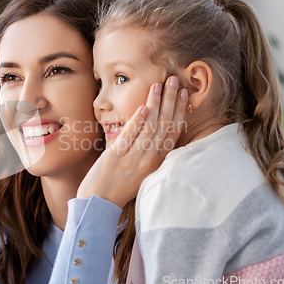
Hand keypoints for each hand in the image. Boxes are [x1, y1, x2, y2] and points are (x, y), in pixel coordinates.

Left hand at [77, 76, 187, 207]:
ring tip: (159, 85)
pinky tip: (144, 107)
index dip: (180, 111)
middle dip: (170, 101)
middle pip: (164, 125)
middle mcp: (149, 160)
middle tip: (174, 80)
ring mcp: (133, 158)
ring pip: (149, 127)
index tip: (184, 94)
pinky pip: (130, 136)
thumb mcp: (142, 172)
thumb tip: (156, 131)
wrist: (99, 203)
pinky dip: (138, 121)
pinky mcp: (116, 157)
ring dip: (155, 104)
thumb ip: (150, 153)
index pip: (173, 132)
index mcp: (157, 162)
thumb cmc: (119, 187)